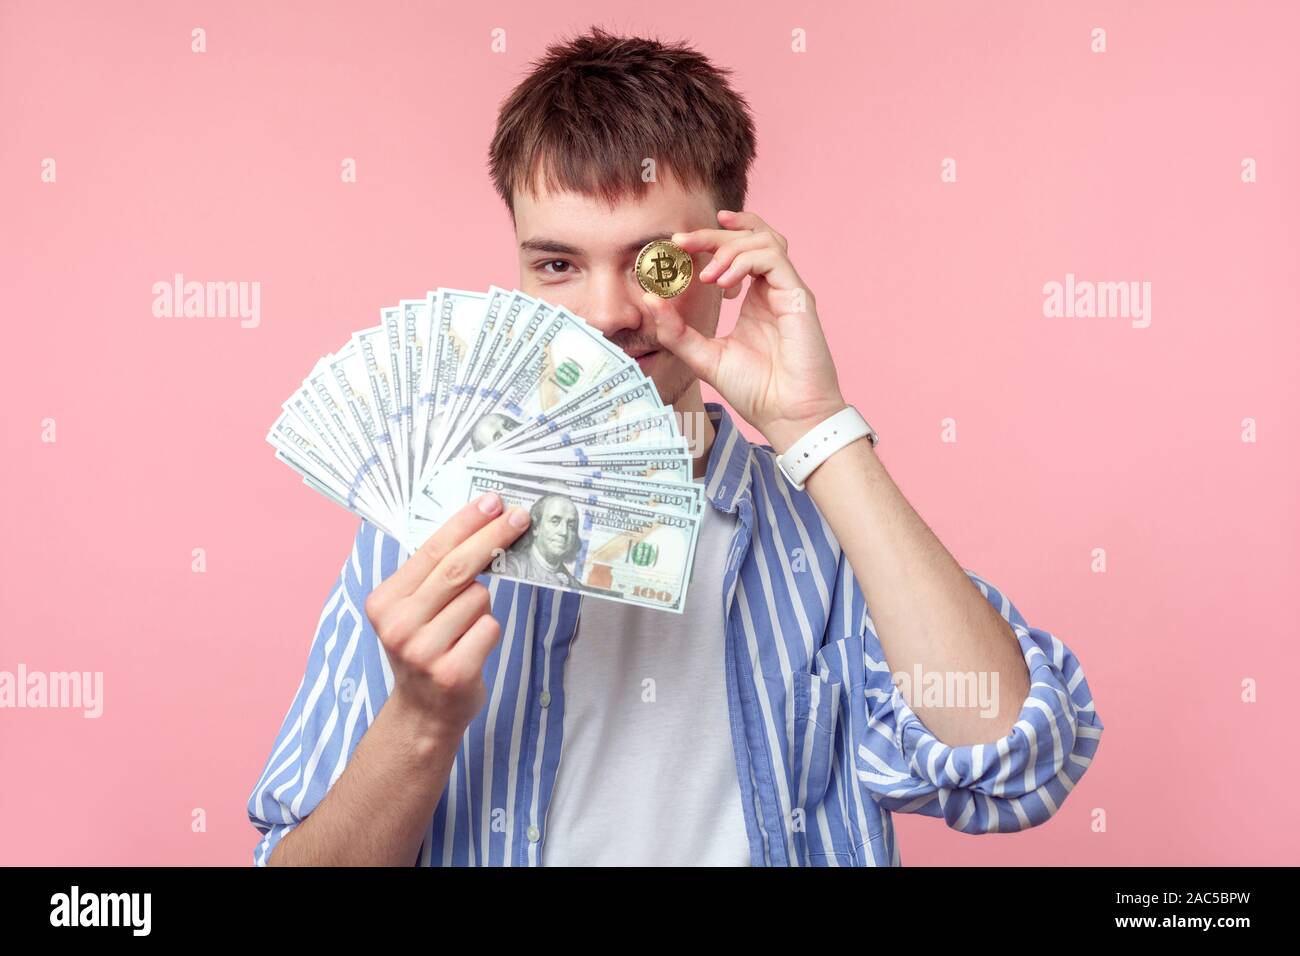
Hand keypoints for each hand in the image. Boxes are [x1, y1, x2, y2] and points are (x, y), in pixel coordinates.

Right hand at [363, 493, 530, 742]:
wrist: (422, 713)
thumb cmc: (427, 648)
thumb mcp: (416, 610)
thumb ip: (436, 574)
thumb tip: (483, 524)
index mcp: (385, 602)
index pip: (430, 550)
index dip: (465, 523)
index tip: (493, 501)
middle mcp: (398, 625)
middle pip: (457, 568)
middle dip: (493, 536)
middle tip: (520, 517)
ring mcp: (423, 651)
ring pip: (479, 599)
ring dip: (483, 607)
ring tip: (464, 629)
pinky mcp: (452, 672)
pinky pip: (490, 628)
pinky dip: (488, 632)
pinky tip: (471, 648)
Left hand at [641, 209, 847, 452]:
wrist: (788, 416)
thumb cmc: (756, 391)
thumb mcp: (704, 357)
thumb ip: (677, 331)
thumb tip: (650, 299)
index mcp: (755, 299)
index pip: (736, 252)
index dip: (709, 240)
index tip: (678, 242)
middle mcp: (773, 289)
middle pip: (750, 237)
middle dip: (713, 235)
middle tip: (682, 240)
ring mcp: (787, 290)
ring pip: (764, 240)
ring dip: (730, 248)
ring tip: (707, 276)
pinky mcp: (798, 296)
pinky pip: (773, 258)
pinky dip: (745, 262)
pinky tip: (725, 284)